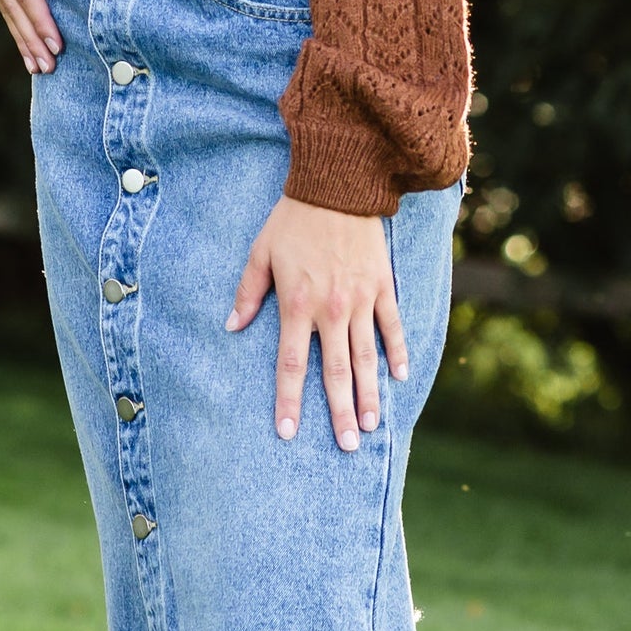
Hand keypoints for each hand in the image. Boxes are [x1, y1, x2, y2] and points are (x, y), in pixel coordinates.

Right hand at [0, 0, 65, 73]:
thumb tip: (64, 0)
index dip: (41, 21)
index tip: (57, 46)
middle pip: (10, 4)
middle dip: (30, 38)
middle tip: (47, 68)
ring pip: (3, 5)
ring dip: (21, 36)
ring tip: (38, 66)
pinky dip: (16, 19)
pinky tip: (26, 43)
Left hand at [227, 194, 407, 450]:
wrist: (338, 185)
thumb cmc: (293, 219)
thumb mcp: (260, 253)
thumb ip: (247, 293)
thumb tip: (231, 327)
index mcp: (296, 305)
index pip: (290, 365)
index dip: (289, 401)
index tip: (289, 432)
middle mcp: (330, 310)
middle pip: (335, 372)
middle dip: (339, 413)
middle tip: (348, 446)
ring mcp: (360, 300)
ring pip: (366, 357)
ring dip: (369, 393)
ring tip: (372, 424)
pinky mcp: (381, 286)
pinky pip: (391, 326)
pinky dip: (397, 352)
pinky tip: (399, 377)